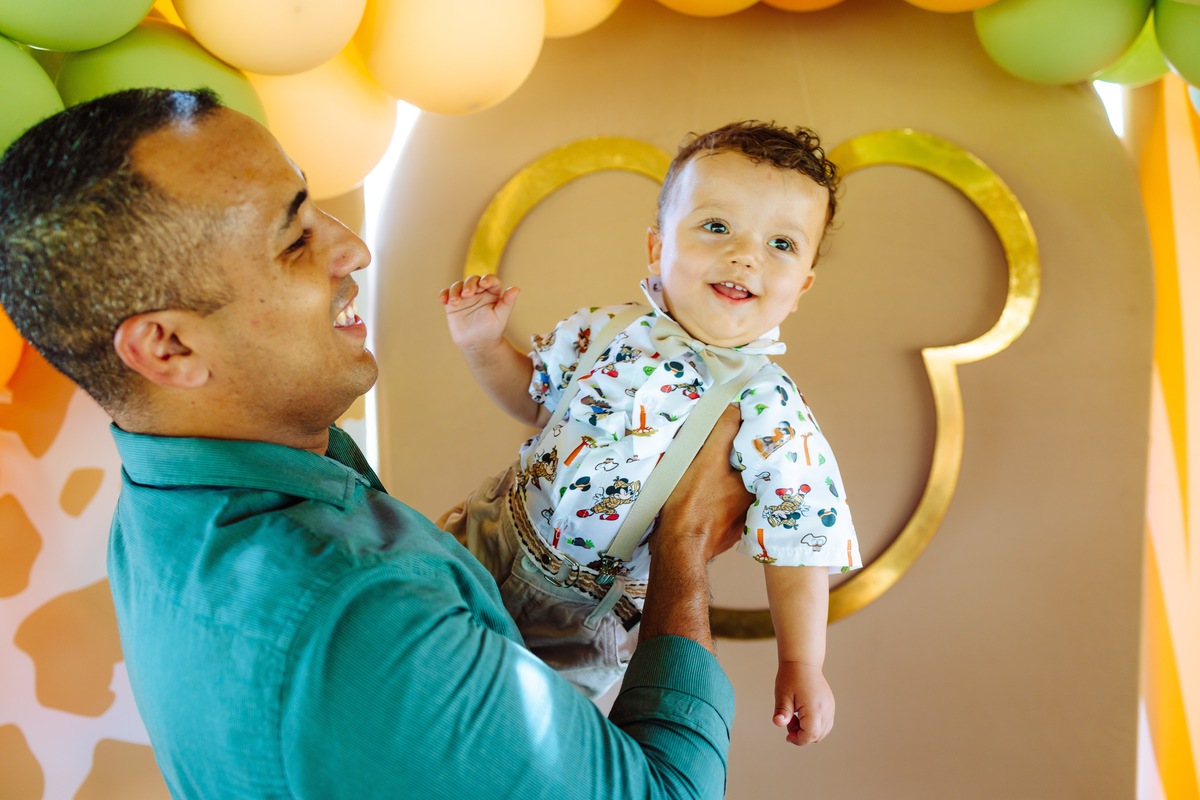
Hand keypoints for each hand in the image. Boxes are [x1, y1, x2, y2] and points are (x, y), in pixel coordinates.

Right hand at [438, 273, 519, 352]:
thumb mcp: (501, 316)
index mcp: (492, 293)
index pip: (491, 280)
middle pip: (473, 280)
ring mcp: (465, 297)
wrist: (478, 344)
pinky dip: (444, 295)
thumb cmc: (492, 330)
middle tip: (467, 294)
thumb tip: (516, 288)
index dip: (487, 279)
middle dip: (469, 284)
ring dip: (455, 290)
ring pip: (458, 286)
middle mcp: (478, 292)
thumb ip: (508, 302)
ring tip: (455, 301)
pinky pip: (447, 294)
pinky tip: (443, 301)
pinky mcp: (453, 304)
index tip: (484, 284)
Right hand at [656, 406, 751, 561]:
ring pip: (737, 488)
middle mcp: (755, 504)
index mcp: (758, 484)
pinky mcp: (724, 529)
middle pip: (749, 471)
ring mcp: (740, 519)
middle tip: (724, 445)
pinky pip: (725, 505)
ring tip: (712, 466)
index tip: (743, 428)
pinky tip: (704, 492)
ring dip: (728, 478)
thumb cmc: (692, 503)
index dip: (752, 439)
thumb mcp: (707, 459)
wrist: (678, 546)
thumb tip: (734, 408)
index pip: (760, 454)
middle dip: (739, 458)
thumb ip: (724, 430)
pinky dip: (718, 496)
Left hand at [773, 661, 833, 745]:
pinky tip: (802, 714)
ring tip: (795, 716)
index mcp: (815, 708)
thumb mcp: (782, 694)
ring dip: (808, 730)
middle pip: (817, 736)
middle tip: (789, 720)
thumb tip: (778, 723)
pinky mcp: (830, 706)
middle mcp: (826, 710)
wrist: (803, 662)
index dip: (798, 740)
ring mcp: (830, 708)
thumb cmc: (791, 676)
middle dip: (802, 735)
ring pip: (822, 732)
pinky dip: (814, 725)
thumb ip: (782, 711)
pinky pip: (825, 724)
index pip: (810, 735)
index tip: (787, 736)